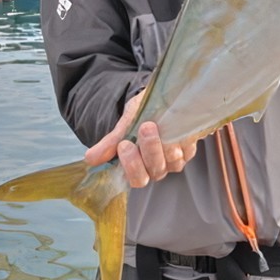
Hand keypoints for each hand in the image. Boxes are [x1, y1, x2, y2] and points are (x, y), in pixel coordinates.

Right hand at [83, 91, 198, 188]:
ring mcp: (174, 160)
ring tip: (158, 123)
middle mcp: (157, 168)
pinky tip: (175, 125)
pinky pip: (188, 149)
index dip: (131, 165)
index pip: (136, 178)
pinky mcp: (189, 149)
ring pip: (173, 161)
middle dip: (150, 150)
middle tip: (145, 127)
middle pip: (155, 170)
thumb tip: (89, 159)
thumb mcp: (124, 125)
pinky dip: (183, 139)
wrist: (158, 101)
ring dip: (167, 144)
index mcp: (138, 168)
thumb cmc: (139, 116)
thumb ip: (110, 143)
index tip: (124, 144)